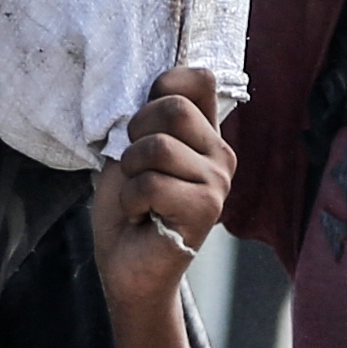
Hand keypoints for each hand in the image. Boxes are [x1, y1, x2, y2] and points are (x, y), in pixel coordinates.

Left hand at [88, 63, 230, 318]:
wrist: (127, 267)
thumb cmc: (128, 209)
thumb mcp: (132, 151)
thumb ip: (149, 119)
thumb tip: (153, 86)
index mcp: (204, 134)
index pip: (199, 80)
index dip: (162, 87)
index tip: (142, 123)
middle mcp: (219, 153)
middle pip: (174, 107)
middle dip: (135, 134)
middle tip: (133, 168)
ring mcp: (217, 181)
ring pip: (158, 147)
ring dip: (130, 173)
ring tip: (137, 196)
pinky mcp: (206, 208)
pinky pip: (152, 183)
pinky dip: (131, 201)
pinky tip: (141, 216)